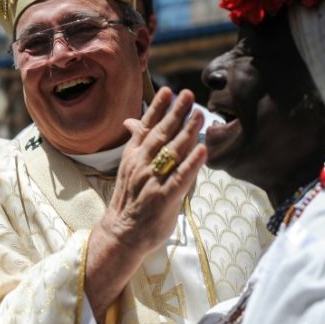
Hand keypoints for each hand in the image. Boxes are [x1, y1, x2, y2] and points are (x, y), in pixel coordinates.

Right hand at [85, 87, 206, 320]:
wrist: (121, 233)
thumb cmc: (130, 199)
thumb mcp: (129, 167)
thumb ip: (137, 143)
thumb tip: (132, 120)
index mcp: (133, 155)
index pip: (146, 126)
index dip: (158, 108)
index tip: (168, 90)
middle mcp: (141, 165)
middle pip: (161, 134)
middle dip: (176, 113)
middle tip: (189, 94)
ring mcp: (152, 181)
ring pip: (172, 152)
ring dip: (187, 132)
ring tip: (199, 115)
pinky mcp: (164, 198)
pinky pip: (180, 178)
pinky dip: (192, 164)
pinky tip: (202, 150)